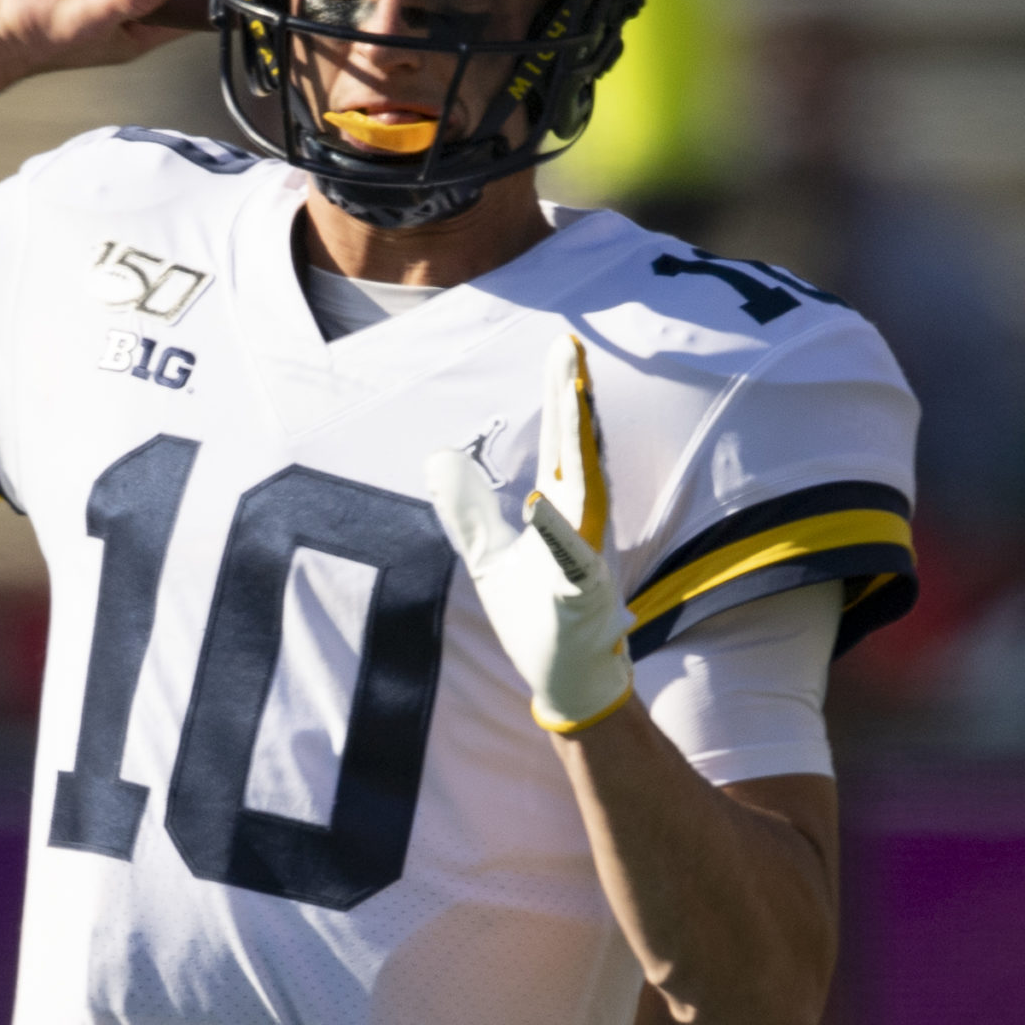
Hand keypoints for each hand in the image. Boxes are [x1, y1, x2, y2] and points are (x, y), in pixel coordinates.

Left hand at [426, 334, 635, 733]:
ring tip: (575, 394)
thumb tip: (439, 459)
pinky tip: (540, 505)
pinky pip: (570, 559)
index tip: (563, 346)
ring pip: (585, 488)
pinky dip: (557, 533)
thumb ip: (468, 509)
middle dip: (574, 397)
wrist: (565, 679)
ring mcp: (584, 555)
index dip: (561, 392)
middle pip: (578, 448)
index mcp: (561, 508)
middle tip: (572, 347)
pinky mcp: (580, 594)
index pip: (563, 439)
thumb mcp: (489, 556)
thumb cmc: (537, 616)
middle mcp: (580, 522)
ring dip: (581, 442)